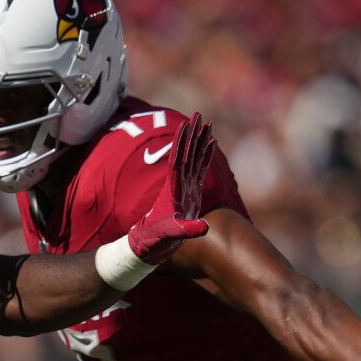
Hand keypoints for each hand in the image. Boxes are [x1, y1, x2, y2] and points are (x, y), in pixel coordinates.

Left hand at [127, 113, 215, 263]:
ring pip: (193, 157)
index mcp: (172, 188)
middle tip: (199, 114)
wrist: (148, 246)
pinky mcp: (189, 193)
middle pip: (186, 153)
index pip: (178, 159)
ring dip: (200, 140)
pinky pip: (198, 168)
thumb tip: (204, 228)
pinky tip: (211, 143)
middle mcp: (177, 183)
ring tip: (207, 123)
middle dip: (192, 134)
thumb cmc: (155, 240)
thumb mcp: (170, 235)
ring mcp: (184, 187)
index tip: (188, 124)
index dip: (183, 142)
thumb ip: (185, 231)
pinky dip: (205, 155)